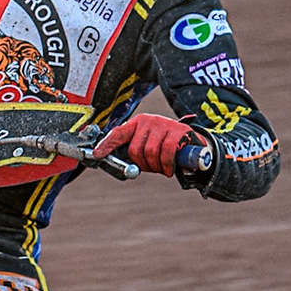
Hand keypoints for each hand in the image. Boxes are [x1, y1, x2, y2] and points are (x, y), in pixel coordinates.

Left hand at [93, 114, 207, 177]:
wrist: (193, 142)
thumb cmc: (166, 145)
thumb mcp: (148, 144)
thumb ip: (134, 152)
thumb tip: (119, 166)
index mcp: (137, 123)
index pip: (118, 133)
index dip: (106, 145)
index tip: (97, 155)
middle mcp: (148, 121)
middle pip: (135, 149)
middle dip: (142, 164)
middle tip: (152, 168)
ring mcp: (163, 124)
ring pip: (150, 152)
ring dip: (156, 166)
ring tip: (162, 167)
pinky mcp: (178, 131)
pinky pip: (166, 153)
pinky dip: (166, 165)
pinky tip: (169, 169)